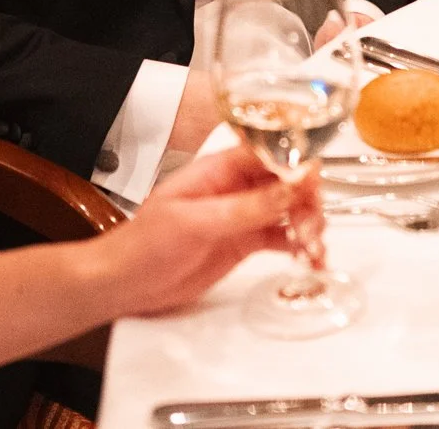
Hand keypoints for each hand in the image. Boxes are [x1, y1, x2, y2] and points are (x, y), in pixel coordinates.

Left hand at [106, 147, 299, 317]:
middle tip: (312, 227)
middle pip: (287, 183)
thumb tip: (289, 188)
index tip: (315, 181)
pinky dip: (300, 246)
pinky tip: (310, 258)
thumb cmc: (143, 245)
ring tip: (313, 250)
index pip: (268, 154)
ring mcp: (242, 216)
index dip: (296, 163)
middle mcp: (235, 189)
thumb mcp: (195, 222)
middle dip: (307, 202)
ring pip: (289, 211)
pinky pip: (281, 238)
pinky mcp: (244, 243)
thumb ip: (245, 207)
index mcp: (219, 170)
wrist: (124, 284)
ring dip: (308, 225)